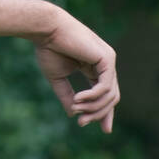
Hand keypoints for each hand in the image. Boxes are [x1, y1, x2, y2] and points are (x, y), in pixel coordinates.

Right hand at [33, 9, 118, 131]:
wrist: (46, 29)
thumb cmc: (49, 49)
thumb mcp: (58, 78)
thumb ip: (67, 95)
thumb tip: (74, 114)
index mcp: (95, 66)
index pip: (106, 94)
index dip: (104, 112)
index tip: (100, 129)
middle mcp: (106, 63)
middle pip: (111, 98)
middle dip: (98, 114)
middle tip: (82, 123)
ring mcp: (108, 60)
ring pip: (110, 95)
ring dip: (93, 107)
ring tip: (76, 108)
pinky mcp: (107, 58)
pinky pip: (105, 87)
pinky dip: (93, 97)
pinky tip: (79, 99)